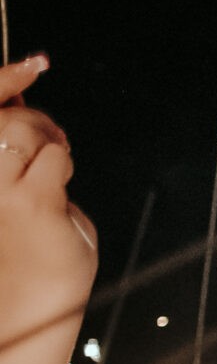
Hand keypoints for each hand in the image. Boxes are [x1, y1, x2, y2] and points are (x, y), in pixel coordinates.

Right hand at [0, 56, 98, 346]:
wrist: (30, 299)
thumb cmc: (18, 245)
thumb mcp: (6, 186)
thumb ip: (5, 147)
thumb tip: (15, 101)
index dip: (4, 80)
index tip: (33, 64)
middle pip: (3, 120)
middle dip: (34, 122)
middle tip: (48, 144)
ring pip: (24, 131)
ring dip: (47, 142)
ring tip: (49, 169)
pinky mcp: (31, 202)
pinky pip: (55, 159)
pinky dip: (63, 165)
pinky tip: (56, 187)